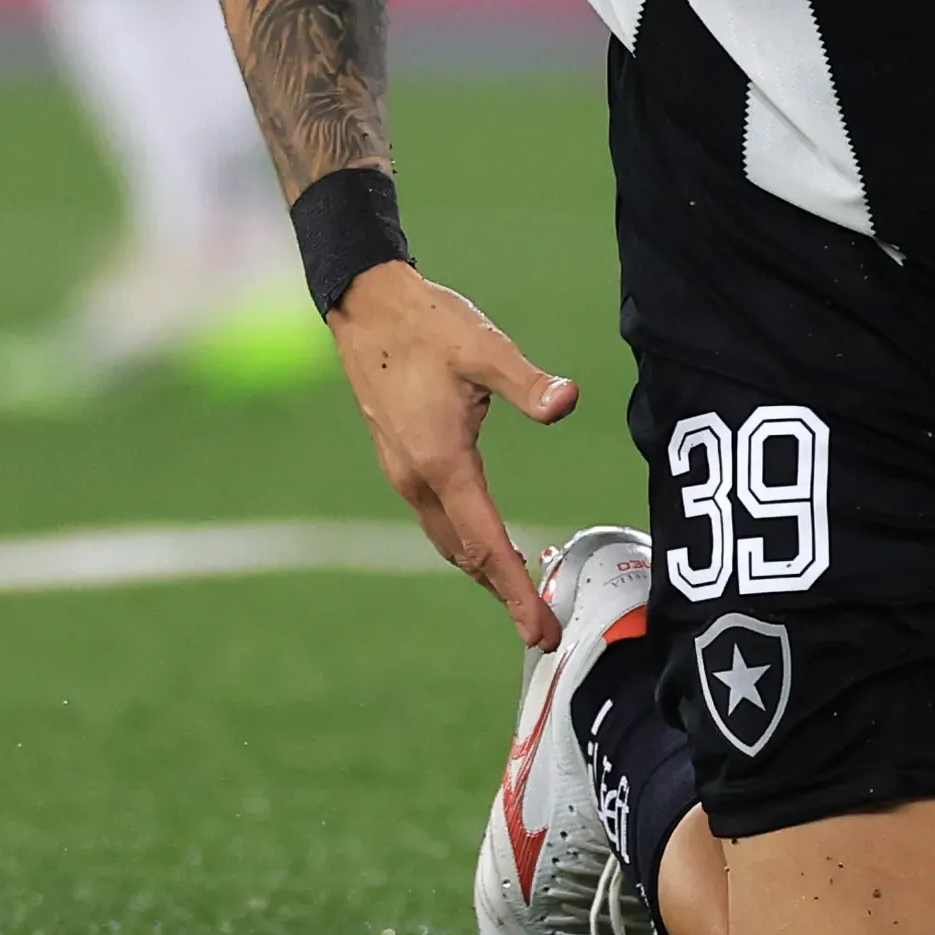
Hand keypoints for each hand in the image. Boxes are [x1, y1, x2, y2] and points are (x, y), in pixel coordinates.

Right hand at [326, 260, 579, 642]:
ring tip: (518, 591)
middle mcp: (418, 479)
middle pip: (466, 553)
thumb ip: (527, 381)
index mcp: (442, 463)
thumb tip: (568, 401)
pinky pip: (436, 519)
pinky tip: (485, 537)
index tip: (539, 629)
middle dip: (503, 590)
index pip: (487, 543)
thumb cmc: (427, 323)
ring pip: (447, 539)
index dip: (515, 590)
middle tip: (539, 626)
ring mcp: (403, 472)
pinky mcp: (400, 459)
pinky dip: (465, 540)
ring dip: (482, 567)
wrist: (366, 305)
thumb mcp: (483, 347)